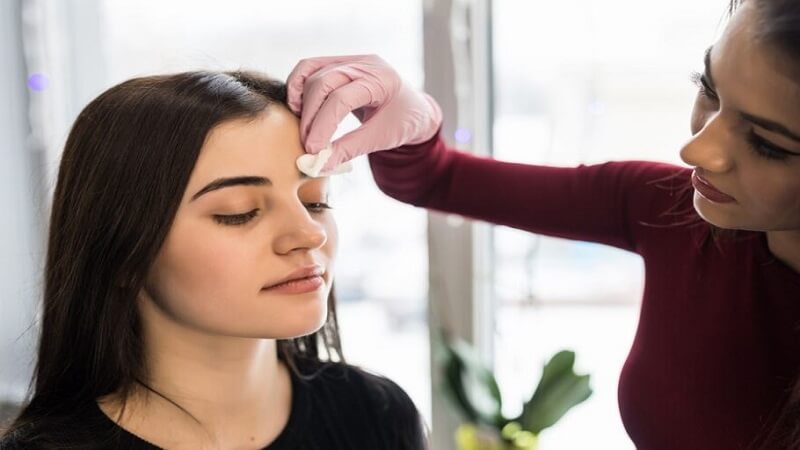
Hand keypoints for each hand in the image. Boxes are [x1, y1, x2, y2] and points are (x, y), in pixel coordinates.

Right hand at [287, 55, 441, 171]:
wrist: (415, 110)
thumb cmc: (403, 122)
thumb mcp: (381, 138)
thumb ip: (349, 149)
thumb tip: (319, 164)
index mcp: (382, 80)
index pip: (341, 98)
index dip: (322, 125)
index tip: (313, 149)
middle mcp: (365, 64)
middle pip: (323, 82)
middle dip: (310, 116)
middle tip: (308, 144)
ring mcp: (351, 60)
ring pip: (312, 72)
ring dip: (301, 100)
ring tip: (302, 127)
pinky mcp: (339, 64)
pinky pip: (310, 68)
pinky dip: (299, 87)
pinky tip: (299, 108)